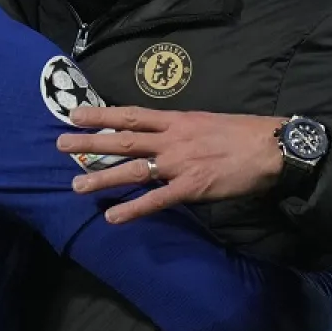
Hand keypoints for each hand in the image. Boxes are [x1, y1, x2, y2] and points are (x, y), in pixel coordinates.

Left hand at [57, 106, 286, 223]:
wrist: (272, 148)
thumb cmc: (245, 133)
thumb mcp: (208, 121)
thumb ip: (183, 130)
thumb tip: (164, 135)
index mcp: (178, 121)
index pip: (132, 114)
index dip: (102, 114)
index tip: (76, 114)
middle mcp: (173, 139)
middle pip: (124, 139)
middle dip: (89, 142)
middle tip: (59, 144)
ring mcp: (180, 164)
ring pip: (133, 170)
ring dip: (103, 177)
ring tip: (76, 185)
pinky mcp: (192, 187)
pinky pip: (157, 200)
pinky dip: (133, 209)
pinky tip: (113, 217)